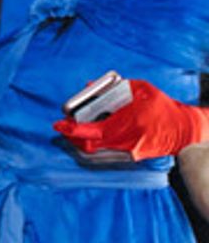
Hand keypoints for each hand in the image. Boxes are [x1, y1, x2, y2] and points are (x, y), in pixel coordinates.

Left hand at [54, 79, 208, 161]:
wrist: (184, 131)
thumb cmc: (162, 107)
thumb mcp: (141, 89)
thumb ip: (115, 86)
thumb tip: (89, 85)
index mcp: (127, 124)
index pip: (92, 131)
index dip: (72, 130)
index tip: (58, 125)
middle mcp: (126, 141)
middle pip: (89, 146)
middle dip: (73, 138)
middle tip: (65, 127)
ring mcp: (128, 152)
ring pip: (96, 151)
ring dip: (82, 142)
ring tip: (75, 131)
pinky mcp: (131, 157)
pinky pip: (106, 152)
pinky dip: (96, 144)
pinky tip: (92, 135)